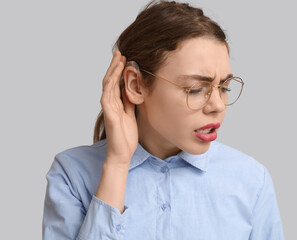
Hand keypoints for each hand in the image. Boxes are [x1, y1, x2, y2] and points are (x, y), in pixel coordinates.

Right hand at [100, 50, 137, 164]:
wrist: (122, 154)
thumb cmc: (126, 136)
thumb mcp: (131, 114)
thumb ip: (129, 102)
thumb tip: (131, 89)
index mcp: (116, 103)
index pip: (116, 82)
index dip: (119, 70)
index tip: (124, 57)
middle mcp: (110, 104)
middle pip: (110, 80)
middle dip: (114, 66)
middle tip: (119, 52)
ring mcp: (109, 109)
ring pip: (108, 86)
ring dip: (112, 72)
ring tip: (118, 59)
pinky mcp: (110, 116)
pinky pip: (107, 98)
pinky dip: (110, 87)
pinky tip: (113, 77)